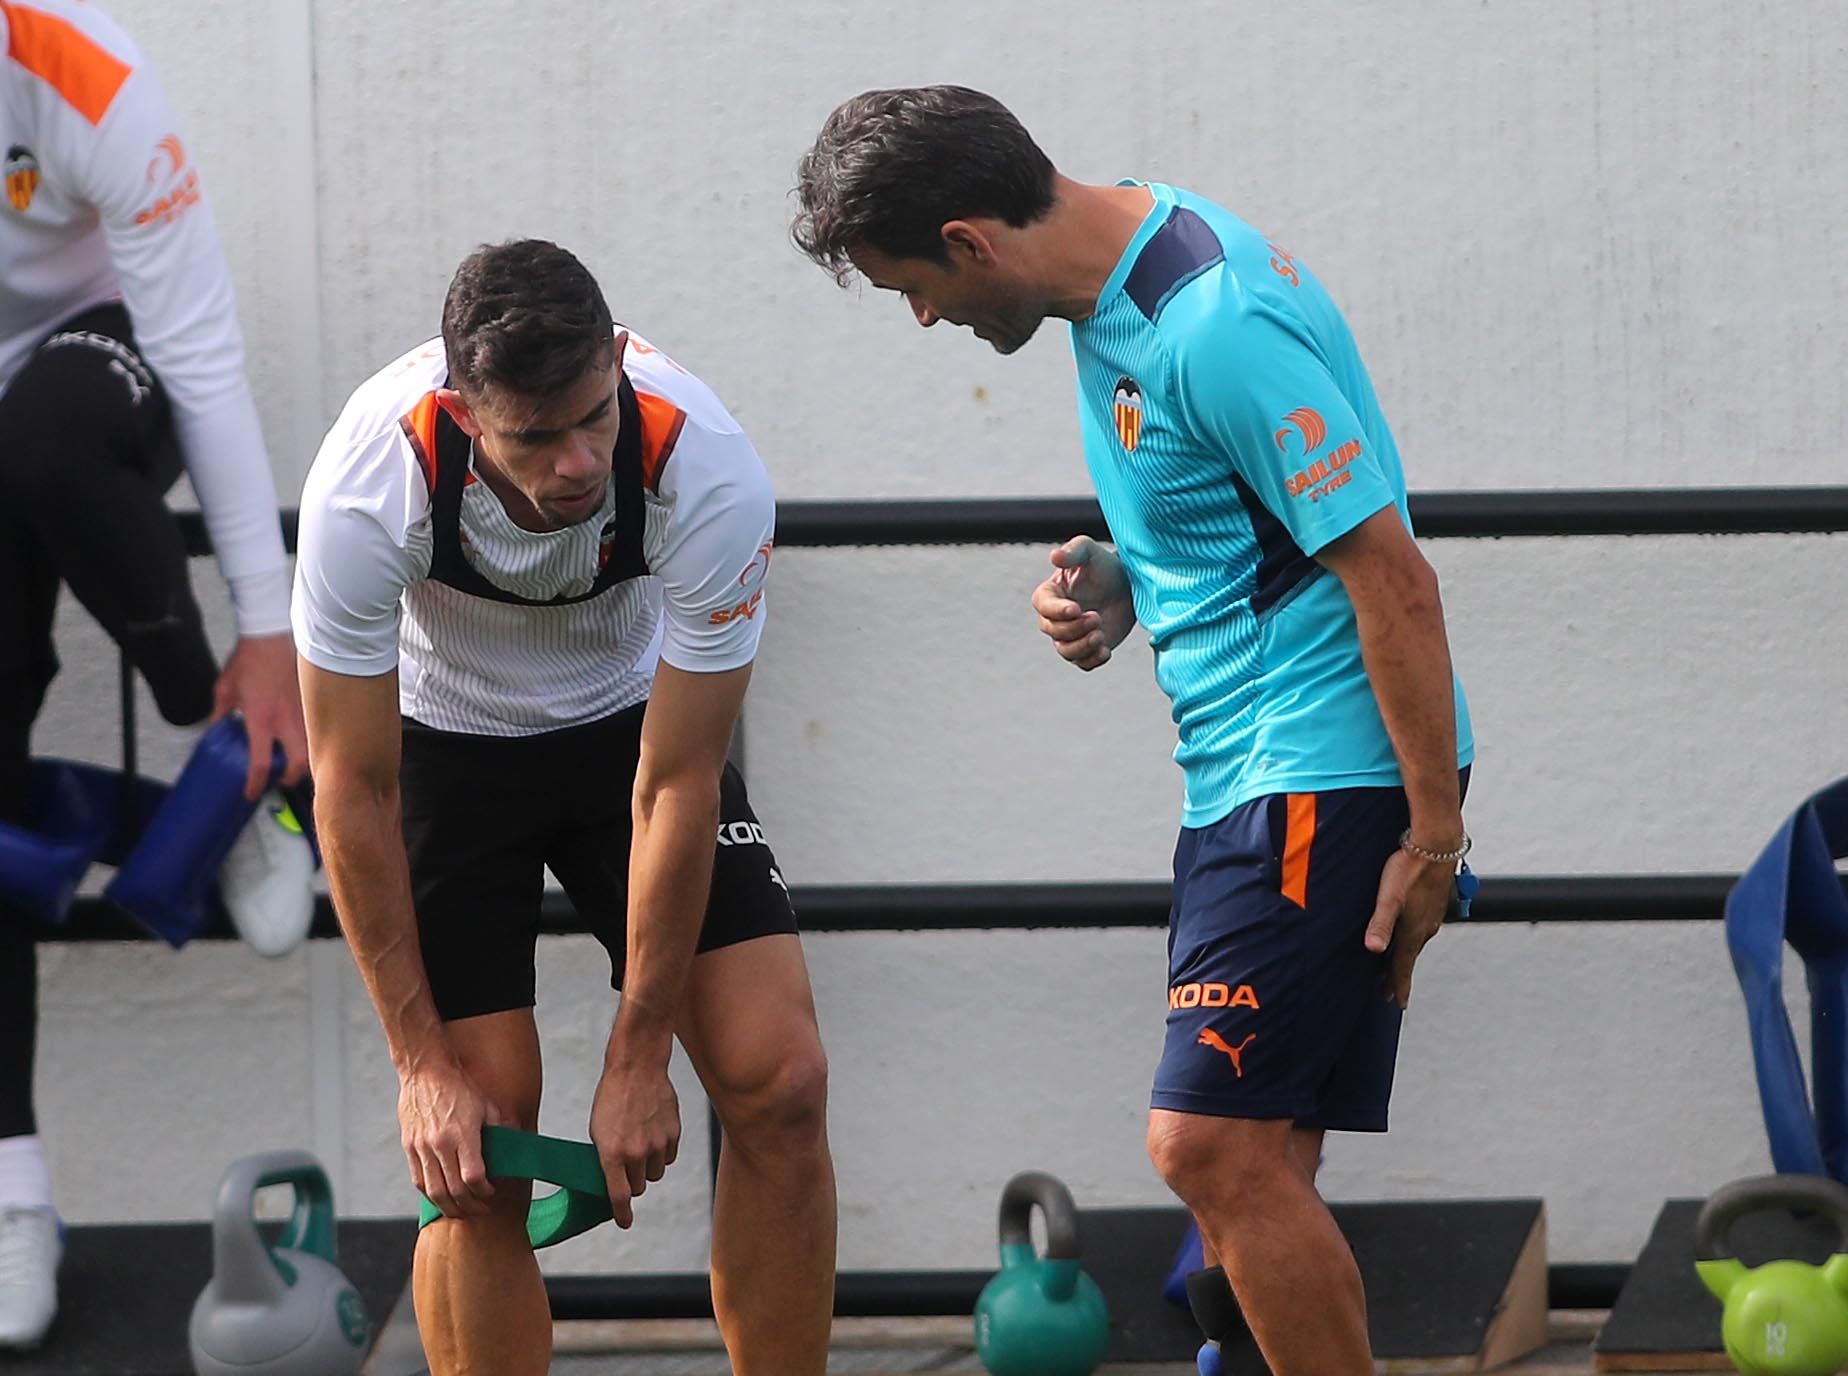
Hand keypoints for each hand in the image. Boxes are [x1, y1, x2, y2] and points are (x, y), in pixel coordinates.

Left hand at [212, 633, 308, 798]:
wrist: (272, 634)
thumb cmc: (249, 660)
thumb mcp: (224, 689)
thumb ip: (220, 715)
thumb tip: (215, 731)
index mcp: (261, 719)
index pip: (260, 762)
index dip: (255, 783)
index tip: (251, 792)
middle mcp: (286, 720)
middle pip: (298, 763)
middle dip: (290, 777)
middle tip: (280, 779)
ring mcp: (303, 712)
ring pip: (312, 747)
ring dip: (302, 760)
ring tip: (291, 761)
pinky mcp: (312, 702)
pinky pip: (315, 728)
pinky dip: (309, 739)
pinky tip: (299, 737)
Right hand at [399, 1059, 504, 1219]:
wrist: (425, 1070)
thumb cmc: (460, 1086)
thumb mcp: (487, 1105)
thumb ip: (500, 1129)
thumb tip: (513, 1149)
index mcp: (463, 1133)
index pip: (473, 1176)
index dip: (484, 1191)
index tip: (491, 1192)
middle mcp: (440, 1143)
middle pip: (454, 1190)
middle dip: (470, 1206)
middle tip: (481, 1210)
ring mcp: (422, 1147)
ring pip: (433, 1192)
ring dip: (449, 1207)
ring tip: (462, 1211)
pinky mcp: (409, 1147)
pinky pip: (419, 1180)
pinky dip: (431, 1195)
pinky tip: (442, 1198)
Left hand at [589, 1058, 679, 1228]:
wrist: (637, 1067)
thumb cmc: (612, 1097)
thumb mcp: (598, 1130)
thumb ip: (607, 1158)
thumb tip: (614, 1180)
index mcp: (612, 1153)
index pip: (619, 1196)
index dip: (621, 1213)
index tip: (624, 1222)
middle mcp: (637, 1152)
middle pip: (639, 1187)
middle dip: (632, 1182)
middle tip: (626, 1167)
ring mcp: (658, 1144)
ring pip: (656, 1174)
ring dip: (648, 1168)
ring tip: (640, 1146)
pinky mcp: (673, 1133)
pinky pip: (669, 1157)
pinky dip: (661, 1153)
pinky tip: (653, 1135)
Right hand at [1030, 536, 1135, 670]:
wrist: (1128, 586)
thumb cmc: (1104, 566)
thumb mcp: (1089, 551)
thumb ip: (1072, 551)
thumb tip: (1054, 556)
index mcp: (1050, 594)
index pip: (1043, 606)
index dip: (1057, 611)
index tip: (1076, 608)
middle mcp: (1055, 618)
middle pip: (1053, 631)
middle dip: (1074, 628)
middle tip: (1096, 618)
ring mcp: (1071, 636)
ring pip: (1066, 651)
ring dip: (1082, 646)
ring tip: (1101, 635)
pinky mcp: (1088, 649)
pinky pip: (1083, 663)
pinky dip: (1092, 660)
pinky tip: (1106, 650)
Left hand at [1364, 847, 1459, 1008]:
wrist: (1437, 845)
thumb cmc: (1409, 869)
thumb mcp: (1389, 898)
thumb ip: (1380, 924)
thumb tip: (1373, 949)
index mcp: (1413, 930)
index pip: (1403, 966)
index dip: (1398, 985)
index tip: (1398, 1004)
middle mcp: (1426, 927)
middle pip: (1409, 957)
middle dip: (1398, 975)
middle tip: (1390, 992)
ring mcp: (1432, 914)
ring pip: (1417, 942)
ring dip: (1406, 956)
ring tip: (1397, 965)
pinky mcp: (1434, 902)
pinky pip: (1423, 928)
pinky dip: (1413, 939)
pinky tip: (1411, 932)